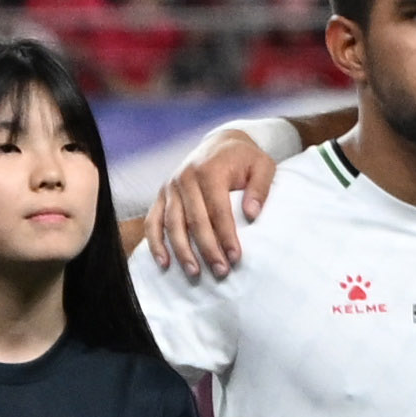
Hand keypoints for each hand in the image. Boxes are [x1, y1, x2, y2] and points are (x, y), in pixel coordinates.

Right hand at [138, 123, 279, 277]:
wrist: (220, 143)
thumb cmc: (244, 159)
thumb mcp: (262, 165)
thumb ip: (260, 188)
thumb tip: (252, 214)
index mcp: (209, 170)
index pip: (217, 209)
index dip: (226, 235)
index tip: (236, 257)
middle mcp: (185, 178)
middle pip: (194, 220)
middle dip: (207, 248)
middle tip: (220, 271)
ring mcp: (170, 187)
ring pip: (171, 223)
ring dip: (182, 251)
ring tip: (194, 273)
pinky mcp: (160, 195)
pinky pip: (152, 221)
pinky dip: (155, 243)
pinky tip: (164, 263)